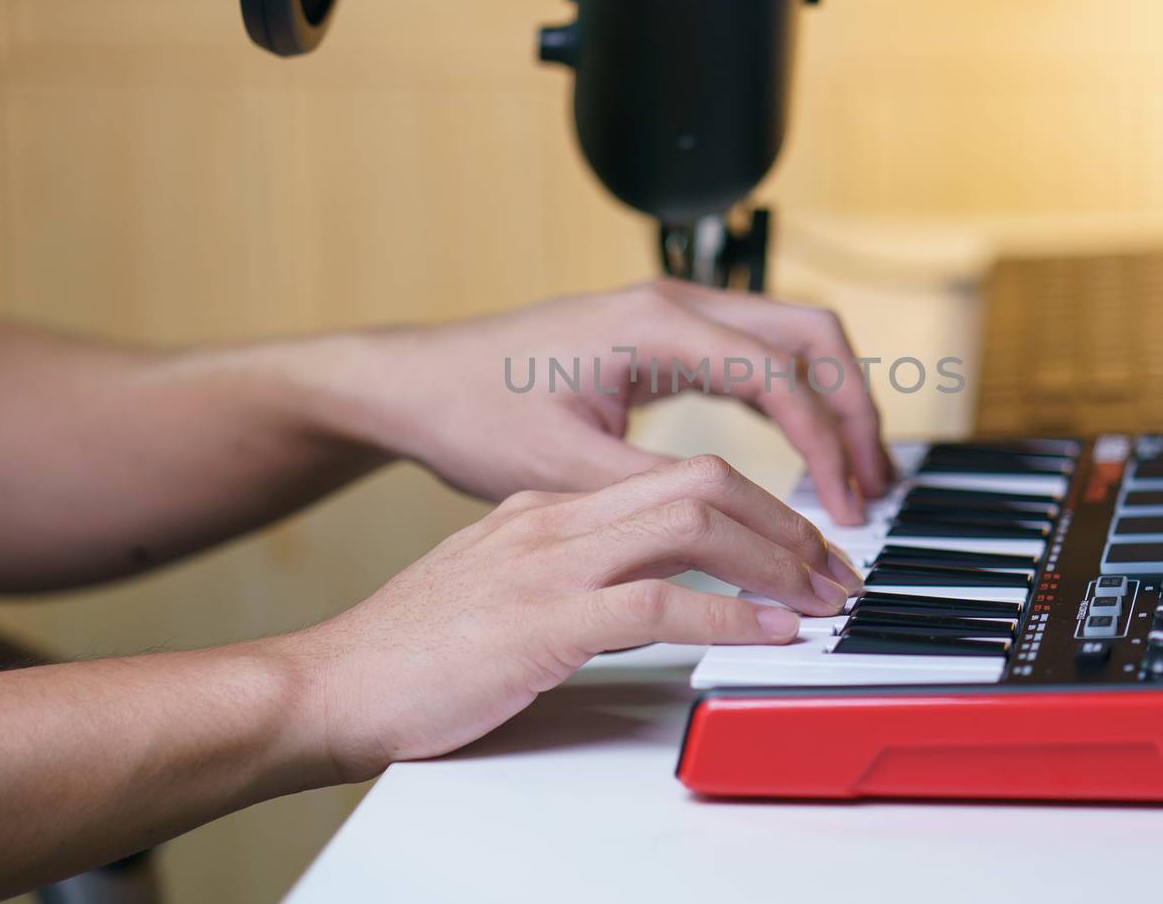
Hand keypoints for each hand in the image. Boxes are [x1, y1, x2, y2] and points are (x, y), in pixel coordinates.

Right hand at [278, 456, 864, 779]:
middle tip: (833, 567)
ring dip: (774, 558)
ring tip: (821, 596)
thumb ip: (560, 565)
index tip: (798, 546)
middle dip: (784, 521)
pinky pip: (658, 602)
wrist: (329, 685)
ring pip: (692, 523)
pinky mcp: (543, 622)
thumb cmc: (409, 649)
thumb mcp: (495, 582)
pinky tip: (770, 633)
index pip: (678, 476)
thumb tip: (632, 575)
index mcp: (549, 508)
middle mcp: (556, 521)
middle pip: (702, 481)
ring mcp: (549, 565)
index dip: (756, 506)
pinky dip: (729, 614)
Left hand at [313, 279, 891, 524]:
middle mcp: (674, 304)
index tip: (841, 512)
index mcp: (654, 324)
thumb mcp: (561, 468)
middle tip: (873, 488)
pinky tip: (805, 456)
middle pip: (812, 335)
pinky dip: (797, 402)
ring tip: (857, 477)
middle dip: (856, 410)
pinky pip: (760, 357)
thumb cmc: (473, 412)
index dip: (826, 446)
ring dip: (834, 402)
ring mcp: (674, 315)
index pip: (781, 374)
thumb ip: (655, 493)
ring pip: (794, 340)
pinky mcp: (666, 339)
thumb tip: (738, 528)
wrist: (419, 384)